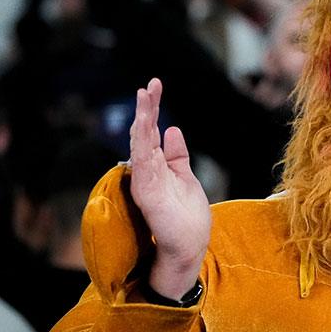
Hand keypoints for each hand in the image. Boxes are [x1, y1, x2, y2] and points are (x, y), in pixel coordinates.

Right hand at [130, 78, 210, 298]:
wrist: (190, 246)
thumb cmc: (186, 216)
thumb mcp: (185, 177)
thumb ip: (177, 155)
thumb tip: (172, 129)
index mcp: (157, 166)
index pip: (151, 132)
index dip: (152, 109)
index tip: (154, 85)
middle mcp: (148, 172)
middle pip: (144, 134)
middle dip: (146, 109)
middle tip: (149, 86)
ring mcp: (146, 182)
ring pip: (141, 145)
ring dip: (142, 121)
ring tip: (144, 98)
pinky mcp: (148, 194)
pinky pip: (143, 164)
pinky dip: (143, 144)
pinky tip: (145, 126)